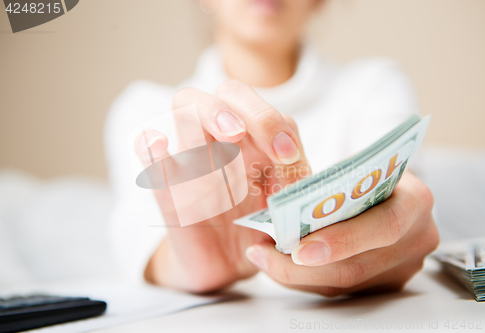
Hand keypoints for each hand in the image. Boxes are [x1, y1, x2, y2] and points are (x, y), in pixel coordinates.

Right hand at [135, 80, 310, 292]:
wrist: (227, 266)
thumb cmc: (259, 231)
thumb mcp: (285, 210)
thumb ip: (294, 189)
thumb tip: (299, 174)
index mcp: (257, 144)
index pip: (268, 113)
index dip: (278, 126)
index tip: (289, 156)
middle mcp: (225, 142)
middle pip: (229, 94)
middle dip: (251, 110)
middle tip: (270, 139)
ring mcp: (194, 160)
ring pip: (187, 107)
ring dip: (211, 113)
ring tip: (231, 134)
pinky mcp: (168, 190)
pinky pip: (149, 158)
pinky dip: (150, 146)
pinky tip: (160, 144)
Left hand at [245, 172, 439, 295]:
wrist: (385, 184)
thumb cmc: (365, 171)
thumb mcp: (353, 166)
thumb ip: (330, 185)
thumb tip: (285, 207)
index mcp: (416, 201)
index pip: (383, 227)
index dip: (342, 241)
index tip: (299, 249)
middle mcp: (417, 239)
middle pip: (357, 267)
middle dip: (303, 267)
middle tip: (263, 253)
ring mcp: (404, 267)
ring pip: (343, 285)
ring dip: (296, 274)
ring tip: (262, 256)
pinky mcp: (386, 282)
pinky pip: (341, 289)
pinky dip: (306, 278)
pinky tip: (280, 264)